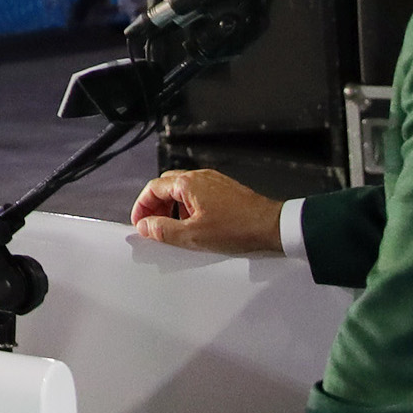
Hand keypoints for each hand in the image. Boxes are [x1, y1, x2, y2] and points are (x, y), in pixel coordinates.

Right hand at [130, 170, 285, 256]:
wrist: (272, 226)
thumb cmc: (238, 228)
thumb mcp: (193, 236)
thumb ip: (163, 230)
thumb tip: (146, 226)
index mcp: (188, 184)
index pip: (153, 188)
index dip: (141, 207)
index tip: (140, 223)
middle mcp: (200, 177)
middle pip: (166, 186)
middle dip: (155, 205)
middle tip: (153, 225)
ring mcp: (214, 181)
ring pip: (182, 190)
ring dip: (171, 207)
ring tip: (174, 228)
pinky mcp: (225, 190)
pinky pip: (198, 194)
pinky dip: (188, 206)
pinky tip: (195, 224)